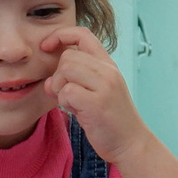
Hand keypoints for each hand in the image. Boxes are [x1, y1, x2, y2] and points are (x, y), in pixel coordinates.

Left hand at [42, 28, 177, 177]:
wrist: (131, 144)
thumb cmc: (111, 120)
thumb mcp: (97, 92)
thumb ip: (76, 80)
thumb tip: (48, 81)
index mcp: (108, 64)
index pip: (82, 33)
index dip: (60, 35)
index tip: (47, 47)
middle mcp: (108, 71)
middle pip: (68, 56)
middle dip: (58, 75)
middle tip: (65, 94)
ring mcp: (104, 86)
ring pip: (65, 71)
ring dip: (60, 88)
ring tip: (71, 103)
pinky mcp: (97, 103)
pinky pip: (67, 91)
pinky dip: (65, 102)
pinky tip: (76, 111)